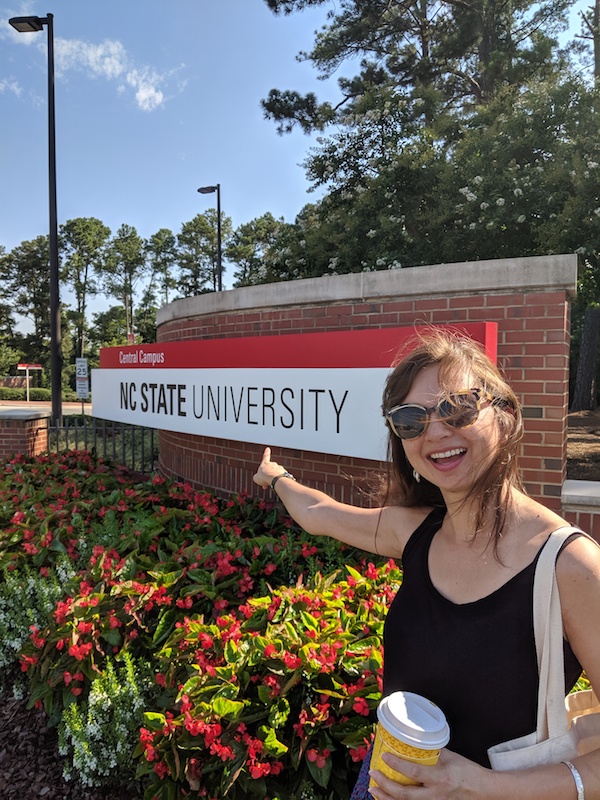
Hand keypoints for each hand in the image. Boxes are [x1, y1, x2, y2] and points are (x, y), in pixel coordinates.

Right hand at [252, 447, 285, 489]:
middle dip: (267, 478)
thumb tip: (261, 480)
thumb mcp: (256, 478)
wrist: (274, 478)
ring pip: (276, 476)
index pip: (265, 457)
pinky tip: (277, 486)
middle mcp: (273, 464)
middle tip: (264, 485)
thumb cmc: (264, 477)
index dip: (266, 453)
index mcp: (265, 464)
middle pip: (270, 471)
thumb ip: (258, 477)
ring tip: (269, 485)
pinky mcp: (285, 474)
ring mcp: (280, 469)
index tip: (268, 448)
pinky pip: (281, 478)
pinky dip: (279, 482)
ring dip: (272, 481)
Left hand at [368, 749, 487, 798]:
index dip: (397, 765)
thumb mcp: (450, 757)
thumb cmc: (467, 771)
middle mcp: (436, 794)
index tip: (384, 757)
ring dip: (387, 798)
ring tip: (374, 789)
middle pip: (405, 795)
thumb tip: (415, 742)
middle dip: (385, 786)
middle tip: (372, 775)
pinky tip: (388, 797)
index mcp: (440, 778)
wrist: (483, 790)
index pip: (414, 772)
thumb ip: (432, 752)